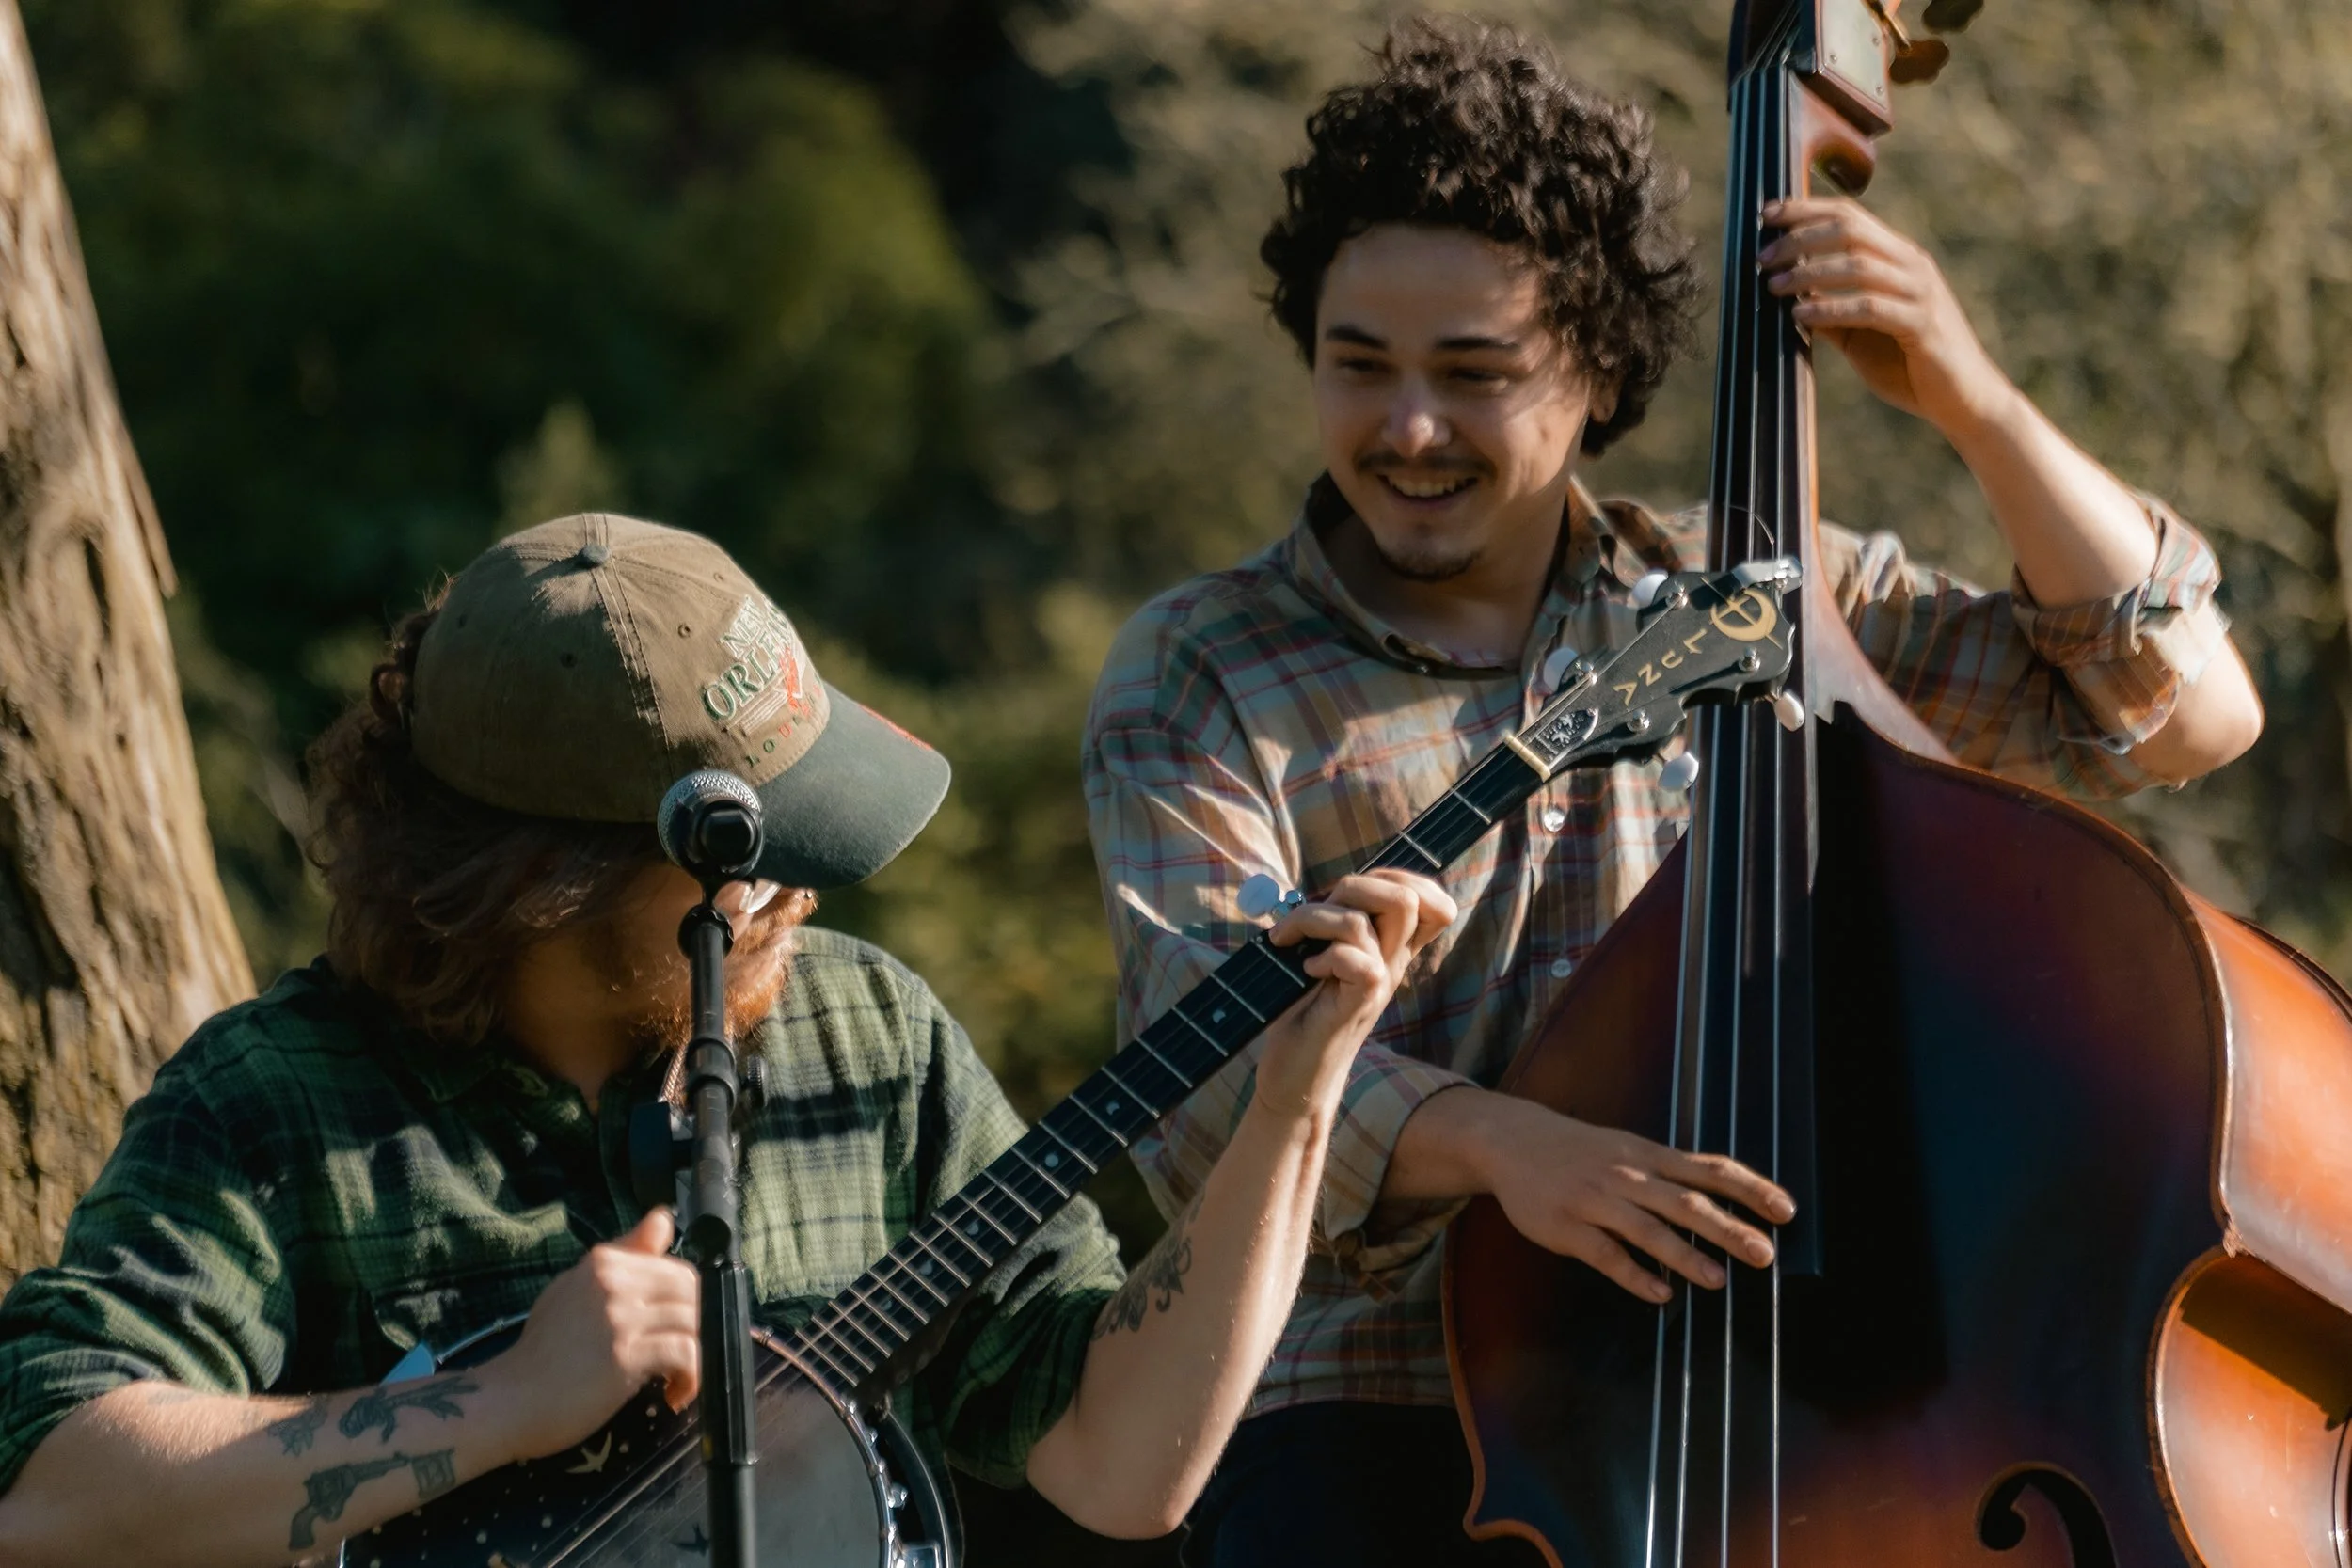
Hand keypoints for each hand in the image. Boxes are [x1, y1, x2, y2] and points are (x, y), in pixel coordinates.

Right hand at [480, 1208, 700, 1462]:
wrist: (507, 1401)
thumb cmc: (541, 1352)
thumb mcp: (576, 1289)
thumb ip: (625, 1254)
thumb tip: (663, 1216)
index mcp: (603, 1261)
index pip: (675, 1266)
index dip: (689, 1302)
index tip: (681, 1329)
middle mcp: (613, 1280)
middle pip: (692, 1290)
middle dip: (701, 1326)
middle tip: (686, 1356)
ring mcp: (620, 1317)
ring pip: (695, 1321)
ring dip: (700, 1355)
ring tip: (680, 1379)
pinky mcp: (626, 1355)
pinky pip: (686, 1354)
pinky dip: (692, 1377)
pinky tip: (674, 1393)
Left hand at [1252, 870, 1456, 1120]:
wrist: (1297, 1079)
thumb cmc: (1303, 1015)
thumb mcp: (1324, 959)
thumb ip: (1336, 926)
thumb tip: (1323, 890)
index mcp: (1390, 949)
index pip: (1430, 899)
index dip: (1398, 876)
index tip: (1348, 892)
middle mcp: (1391, 963)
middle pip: (1407, 896)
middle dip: (1354, 885)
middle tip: (1315, 911)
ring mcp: (1377, 986)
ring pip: (1364, 922)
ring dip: (1314, 918)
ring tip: (1290, 941)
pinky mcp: (1354, 1007)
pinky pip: (1355, 961)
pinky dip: (1322, 957)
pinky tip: (1306, 971)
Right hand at [1471, 1094, 1793, 1303]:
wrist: (1512, 1140)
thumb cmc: (1582, 1150)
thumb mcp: (1629, 1148)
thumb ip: (1670, 1172)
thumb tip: (1726, 1197)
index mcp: (1648, 1156)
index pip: (1709, 1169)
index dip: (1750, 1189)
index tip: (1786, 1210)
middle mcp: (1627, 1176)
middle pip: (1685, 1202)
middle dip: (1727, 1228)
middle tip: (1764, 1254)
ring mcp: (1595, 1201)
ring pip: (1646, 1229)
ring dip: (1684, 1254)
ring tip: (1718, 1279)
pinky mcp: (1566, 1227)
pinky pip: (1605, 1254)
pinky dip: (1634, 1274)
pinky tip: (1660, 1293)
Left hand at [1760, 197, 2014, 438]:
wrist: (1963, 400)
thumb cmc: (1910, 366)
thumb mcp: (1861, 335)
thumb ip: (1832, 313)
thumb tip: (1790, 299)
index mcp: (1899, 258)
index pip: (1850, 216)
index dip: (1806, 209)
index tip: (1767, 214)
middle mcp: (1912, 266)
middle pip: (1850, 230)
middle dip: (1801, 238)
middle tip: (1762, 258)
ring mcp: (1920, 292)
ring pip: (1858, 265)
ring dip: (1809, 272)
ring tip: (1773, 286)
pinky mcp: (1922, 325)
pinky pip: (1870, 308)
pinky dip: (1831, 309)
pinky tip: (1801, 316)